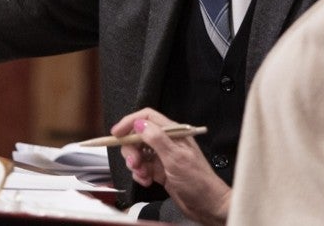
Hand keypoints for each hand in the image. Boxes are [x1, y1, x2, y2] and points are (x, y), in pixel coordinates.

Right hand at [111, 108, 231, 225]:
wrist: (207, 205)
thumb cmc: (198, 181)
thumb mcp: (175, 158)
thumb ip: (157, 139)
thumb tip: (139, 124)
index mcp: (173, 132)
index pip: (147, 117)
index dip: (129, 122)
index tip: (116, 134)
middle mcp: (167, 142)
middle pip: (138, 136)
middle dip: (131, 150)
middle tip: (134, 163)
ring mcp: (162, 157)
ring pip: (138, 153)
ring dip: (135, 165)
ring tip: (143, 175)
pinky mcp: (160, 171)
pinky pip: (142, 168)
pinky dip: (140, 175)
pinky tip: (147, 181)